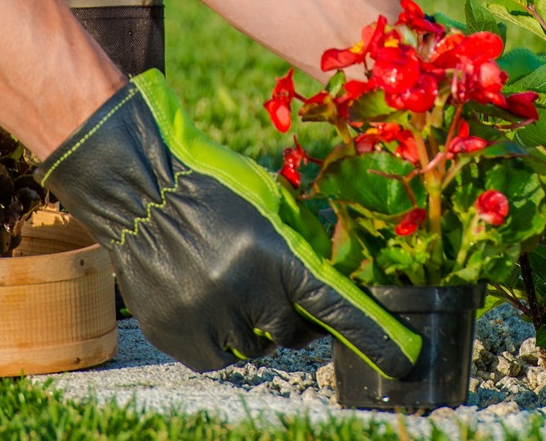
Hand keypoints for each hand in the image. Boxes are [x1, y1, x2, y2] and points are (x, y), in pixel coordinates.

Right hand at [39, 71, 418, 374]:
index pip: (337, 308)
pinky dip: (221, 338)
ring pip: (252, 347)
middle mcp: (244, 290)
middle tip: (279, 291)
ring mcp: (206, 315)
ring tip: (232, 284)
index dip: (372, 337)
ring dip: (253, 325)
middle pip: (291, 332)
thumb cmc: (216, 184)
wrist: (142, 188)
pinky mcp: (174, 332)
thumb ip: (303, 245)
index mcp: (277, 254)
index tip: (402, 361)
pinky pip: (216, 357)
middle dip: (293, 316)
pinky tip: (210, 301)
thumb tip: (335, 283)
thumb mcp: (272, 203)